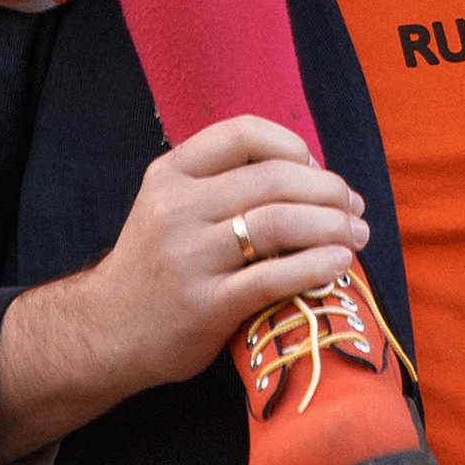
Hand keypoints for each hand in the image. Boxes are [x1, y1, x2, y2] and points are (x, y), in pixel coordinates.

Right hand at [0, 118, 369, 462]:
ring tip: (358, 235)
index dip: (293, 146)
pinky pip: (273, 277)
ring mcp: (190, 257)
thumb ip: (222, 184)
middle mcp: (178, 208)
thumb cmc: (157, 265)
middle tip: (355, 207)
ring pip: (279, 223)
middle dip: (328, 190)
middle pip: (273, 179)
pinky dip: (316, 266)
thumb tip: (311, 172)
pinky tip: (340, 264)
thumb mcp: (170, 206)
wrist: (106, 332)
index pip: (244, 133)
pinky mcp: (205, 305)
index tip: (316, 169)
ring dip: (332, 225)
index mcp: (171, 174)